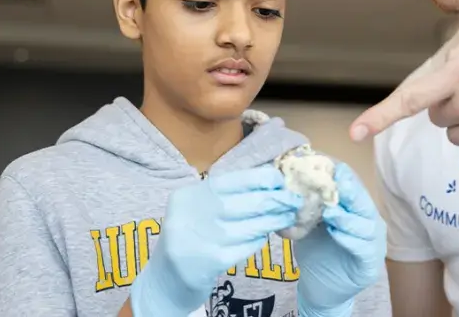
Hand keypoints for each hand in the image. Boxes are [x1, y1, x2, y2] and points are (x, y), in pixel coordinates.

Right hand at [130, 166, 301, 316]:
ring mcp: (202, 239)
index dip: (263, 178)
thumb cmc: (189, 238)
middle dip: (277, 200)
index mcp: (190, 195)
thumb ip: (225, 196)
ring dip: (274, 220)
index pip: (234, 179)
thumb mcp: (196, 210)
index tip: (281, 181)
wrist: (163, 280)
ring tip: (287, 217)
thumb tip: (269, 183)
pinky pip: (247, 246)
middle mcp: (193, 214)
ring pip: (252, 225)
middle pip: (247, 202)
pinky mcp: (212, 262)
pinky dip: (260, 240)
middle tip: (295, 201)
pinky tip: (264, 236)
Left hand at [295, 163, 385, 316]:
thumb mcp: (309, 222)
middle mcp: (370, 222)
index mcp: (357, 208)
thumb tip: (289, 180)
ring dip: (347, 216)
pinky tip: (336, 233)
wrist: (320, 286)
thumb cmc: (317, 249)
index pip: (354, 185)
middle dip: (349, 191)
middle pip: (363, 202)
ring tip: (330, 212)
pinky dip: (350, 239)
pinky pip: (364, 248)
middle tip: (336, 181)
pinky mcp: (371, 264)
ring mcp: (374, 243)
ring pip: (366, 225)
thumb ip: (306, 205)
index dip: (342, 175)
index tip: (328, 165)